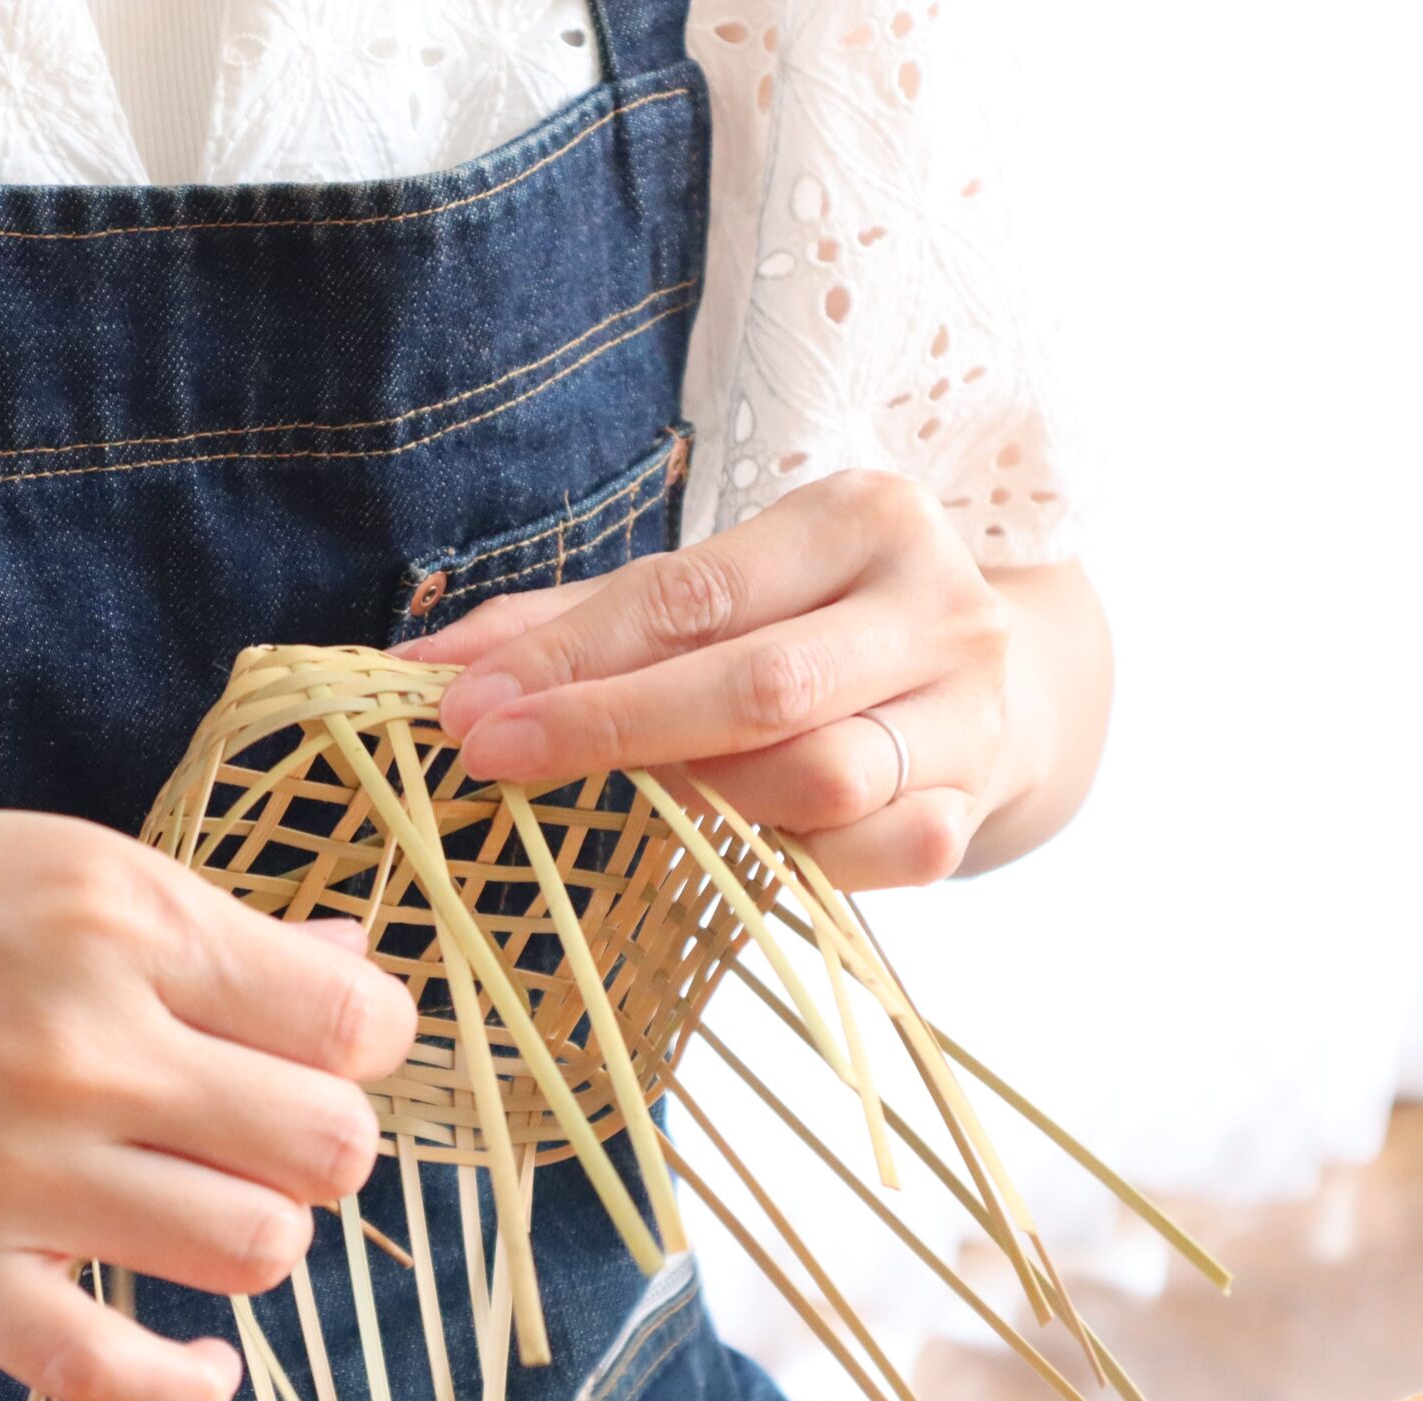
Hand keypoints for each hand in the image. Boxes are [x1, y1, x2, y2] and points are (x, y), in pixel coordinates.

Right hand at [0, 809, 416, 1400]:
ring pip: (261, 1251)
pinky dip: (192, 1386)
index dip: (362, 1040)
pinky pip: (126, 1377)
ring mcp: (14, 1173)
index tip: (319, 1041)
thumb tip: (353, 954)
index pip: (353, 1021)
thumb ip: (207, 927)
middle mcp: (83, 1044)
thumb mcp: (40, 862)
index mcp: (116, 917)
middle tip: (256, 1121)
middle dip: (321, 1138)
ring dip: (255, 1233)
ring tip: (197, 1200)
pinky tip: (200, 1355)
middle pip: (331, 1146)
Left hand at [397, 470, 1101, 888]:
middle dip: (613, 727)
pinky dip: (779, 860)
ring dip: (700, 801)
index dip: (573, 657)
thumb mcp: (711, 597)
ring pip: (820, 779)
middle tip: (496, 757)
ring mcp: (969, 714)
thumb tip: (421, 667)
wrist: (1000, 690)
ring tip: (630, 797)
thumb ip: (571, 624)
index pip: (695, 593)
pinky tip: (724, 848)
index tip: (466, 705)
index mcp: (861, 519)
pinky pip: (862, 858)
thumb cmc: (808, 632)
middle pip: (761, 686)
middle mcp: (936, 605)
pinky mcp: (975, 811)